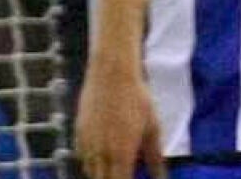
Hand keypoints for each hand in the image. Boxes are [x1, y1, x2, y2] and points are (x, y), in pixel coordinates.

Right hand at [74, 61, 162, 178]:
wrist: (112, 73)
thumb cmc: (136, 98)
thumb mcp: (152, 128)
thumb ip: (155, 157)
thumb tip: (161, 177)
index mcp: (122, 154)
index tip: (131, 178)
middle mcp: (102, 152)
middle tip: (123, 173)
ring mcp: (88, 142)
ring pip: (90, 172)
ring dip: (100, 175)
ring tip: (112, 170)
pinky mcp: (79, 131)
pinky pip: (81, 156)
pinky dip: (89, 162)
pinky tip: (100, 157)